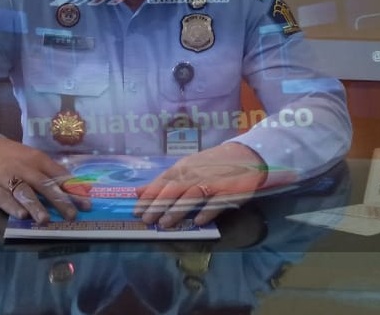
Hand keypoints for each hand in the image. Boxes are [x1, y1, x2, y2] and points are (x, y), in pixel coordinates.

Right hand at [0, 137, 90, 224]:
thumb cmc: (13, 157)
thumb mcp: (33, 158)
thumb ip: (51, 172)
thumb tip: (75, 188)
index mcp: (38, 159)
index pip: (59, 175)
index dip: (73, 190)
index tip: (86, 205)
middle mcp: (25, 168)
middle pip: (44, 184)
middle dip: (59, 201)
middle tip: (72, 216)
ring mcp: (9, 178)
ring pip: (24, 192)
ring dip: (35, 206)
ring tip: (45, 220)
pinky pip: (4, 198)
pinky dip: (13, 207)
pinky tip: (21, 216)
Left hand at [134, 143, 266, 227]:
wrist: (243, 155)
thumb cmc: (210, 164)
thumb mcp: (185, 168)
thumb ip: (163, 181)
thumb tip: (138, 191)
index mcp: (183, 168)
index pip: (162, 182)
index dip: (149, 197)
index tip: (136, 210)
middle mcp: (194, 174)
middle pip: (173, 189)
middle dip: (158, 205)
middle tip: (147, 220)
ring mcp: (211, 181)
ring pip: (191, 195)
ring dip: (177, 209)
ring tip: (165, 223)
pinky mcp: (228, 190)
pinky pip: (216, 201)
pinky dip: (207, 211)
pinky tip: (199, 221)